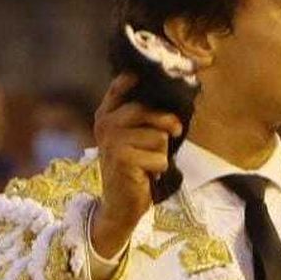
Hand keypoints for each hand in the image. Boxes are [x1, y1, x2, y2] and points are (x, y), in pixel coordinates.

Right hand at [90, 73, 182, 257]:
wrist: (120, 204)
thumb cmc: (134, 168)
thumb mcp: (135, 137)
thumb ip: (146, 117)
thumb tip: (174, 98)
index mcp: (106, 115)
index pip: (119, 86)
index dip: (133, 78)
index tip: (142, 75)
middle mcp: (105, 125)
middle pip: (146, 109)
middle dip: (167, 122)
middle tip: (175, 131)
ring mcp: (112, 141)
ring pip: (158, 136)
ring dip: (161, 153)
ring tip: (148, 162)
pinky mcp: (123, 159)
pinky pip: (159, 157)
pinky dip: (159, 169)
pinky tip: (146, 174)